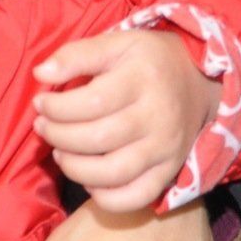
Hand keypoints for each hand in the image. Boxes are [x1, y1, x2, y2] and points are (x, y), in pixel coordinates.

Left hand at [32, 27, 222, 211]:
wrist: (199, 82)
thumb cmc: (150, 60)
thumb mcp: (118, 43)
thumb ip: (77, 54)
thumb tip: (40, 74)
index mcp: (142, 78)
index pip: (91, 102)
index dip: (57, 108)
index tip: (41, 104)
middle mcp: (157, 116)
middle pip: (98, 139)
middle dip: (59, 136)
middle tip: (43, 128)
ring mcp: (166, 148)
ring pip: (113, 173)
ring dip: (75, 168)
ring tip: (60, 153)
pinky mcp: (170, 172)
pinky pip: (135, 198)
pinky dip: (105, 197)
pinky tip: (88, 179)